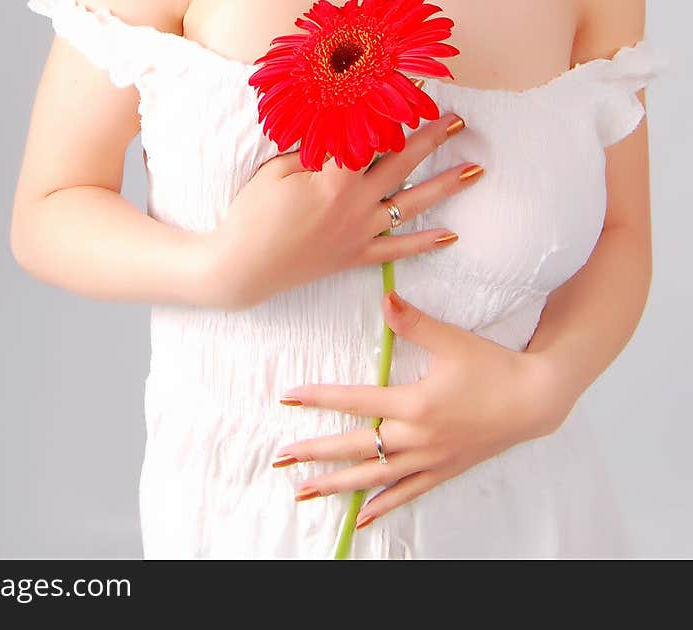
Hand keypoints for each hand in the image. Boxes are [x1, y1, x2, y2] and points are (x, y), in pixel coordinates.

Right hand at [208, 113, 482, 310]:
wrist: (240, 269)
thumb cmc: (251, 215)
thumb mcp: (275, 170)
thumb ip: (311, 150)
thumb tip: (338, 130)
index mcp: (334, 179)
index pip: (369, 135)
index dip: (388, 109)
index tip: (407, 87)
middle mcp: (355, 205)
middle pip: (400, 164)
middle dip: (431, 139)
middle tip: (456, 120)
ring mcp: (359, 233)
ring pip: (411, 206)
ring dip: (445, 186)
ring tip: (475, 170)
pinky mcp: (354, 257)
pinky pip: (397, 251)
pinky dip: (425, 244)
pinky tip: (451, 236)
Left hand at [272, 292, 569, 527]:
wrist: (535, 400)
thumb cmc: (494, 367)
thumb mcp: (453, 340)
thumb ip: (415, 321)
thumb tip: (385, 298)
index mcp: (414, 404)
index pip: (355, 401)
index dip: (320, 398)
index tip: (289, 399)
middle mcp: (417, 437)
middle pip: (355, 447)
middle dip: (315, 452)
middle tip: (281, 458)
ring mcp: (430, 458)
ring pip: (374, 477)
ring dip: (337, 485)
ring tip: (305, 492)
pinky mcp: (444, 470)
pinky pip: (406, 492)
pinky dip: (382, 505)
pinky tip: (360, 517)